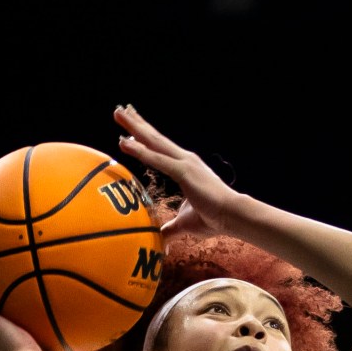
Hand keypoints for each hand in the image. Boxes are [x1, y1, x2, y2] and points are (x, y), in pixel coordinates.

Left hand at [113, 105, 240, 237]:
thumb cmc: (214, 219)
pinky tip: (123, 142)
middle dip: (136, 123)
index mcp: (185, 167)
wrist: (233, 217)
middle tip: (120, 110)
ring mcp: (184, 163)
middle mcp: (184, 159)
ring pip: (153, 141)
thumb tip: (160, 240)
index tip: (130, 128)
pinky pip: (156, 159)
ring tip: (118, 113)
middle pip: (154, 138)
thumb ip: (170, 230)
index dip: (144, 137)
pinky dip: (139, 150)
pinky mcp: (183, 171)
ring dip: (134, 127)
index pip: (160, 148)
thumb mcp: (185, 224)